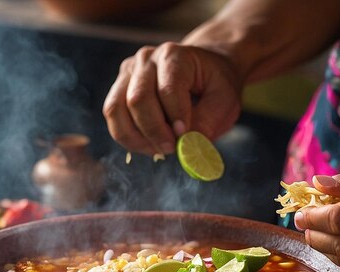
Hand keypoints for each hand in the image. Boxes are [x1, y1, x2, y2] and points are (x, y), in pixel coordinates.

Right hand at [102, 42, 242, 155]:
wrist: (204, 70)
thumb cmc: (214, 84)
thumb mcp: (225, 101)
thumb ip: (208, 122)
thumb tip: (186, 147)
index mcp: (174, 55)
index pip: (168, 89)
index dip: (176, 118)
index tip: (186, 137)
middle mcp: (146, 59)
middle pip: (137, 100)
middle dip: (154, 131)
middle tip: (172, 149)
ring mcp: (128, 73)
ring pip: (117, 110)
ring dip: (137, 138)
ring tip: (160, 149)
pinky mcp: (119, 89)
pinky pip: (114, 119)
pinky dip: (128, 138)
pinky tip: (149, 144)